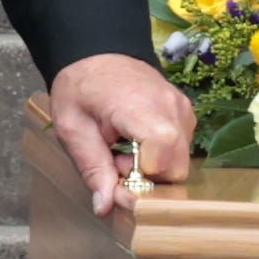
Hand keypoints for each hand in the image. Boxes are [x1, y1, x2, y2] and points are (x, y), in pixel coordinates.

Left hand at [42, 52, 197, 215]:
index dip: (142, 181)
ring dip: (153, 169)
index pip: (163, 160)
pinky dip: (160, 156)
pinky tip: (135, 144)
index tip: (116, 178)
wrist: (96, 52)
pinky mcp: (185, 113)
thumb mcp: (73, 128)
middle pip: (176, 169)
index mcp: (141, 107)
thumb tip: (105, 206)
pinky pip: (180, 149)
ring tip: (123, 151)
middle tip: (116, 164)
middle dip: (147, 180)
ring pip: (180, 162)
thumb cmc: (81, 87)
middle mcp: (171, 108)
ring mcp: (182, 109)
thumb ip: (92, 167)